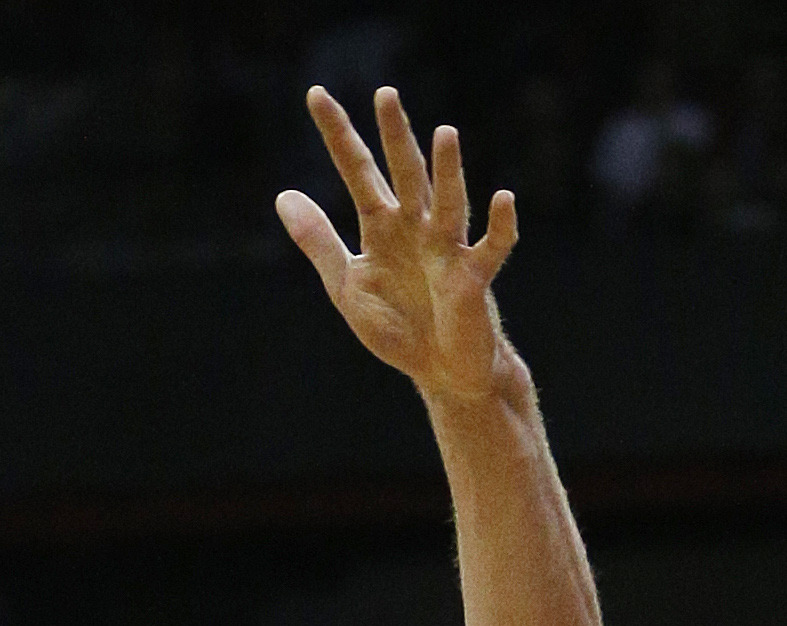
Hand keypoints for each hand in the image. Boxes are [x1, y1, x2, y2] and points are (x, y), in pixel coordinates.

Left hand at [276, 86, 516, 403]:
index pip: (357, 171)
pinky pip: (492, 246)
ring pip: (448, 200)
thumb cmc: (399, 328)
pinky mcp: (473, 277)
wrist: (441, 371)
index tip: (316, 95)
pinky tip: (503, 199)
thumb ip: (318, 241)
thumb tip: (283, 195)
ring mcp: (447, 249)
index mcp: (382, 227)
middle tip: (385, 94)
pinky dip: (501, 225)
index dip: (337, 135)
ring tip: (445, 133)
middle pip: (404, 172)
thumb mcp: (347, 285)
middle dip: (395, 136)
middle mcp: (416, 227)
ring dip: (448, 170)